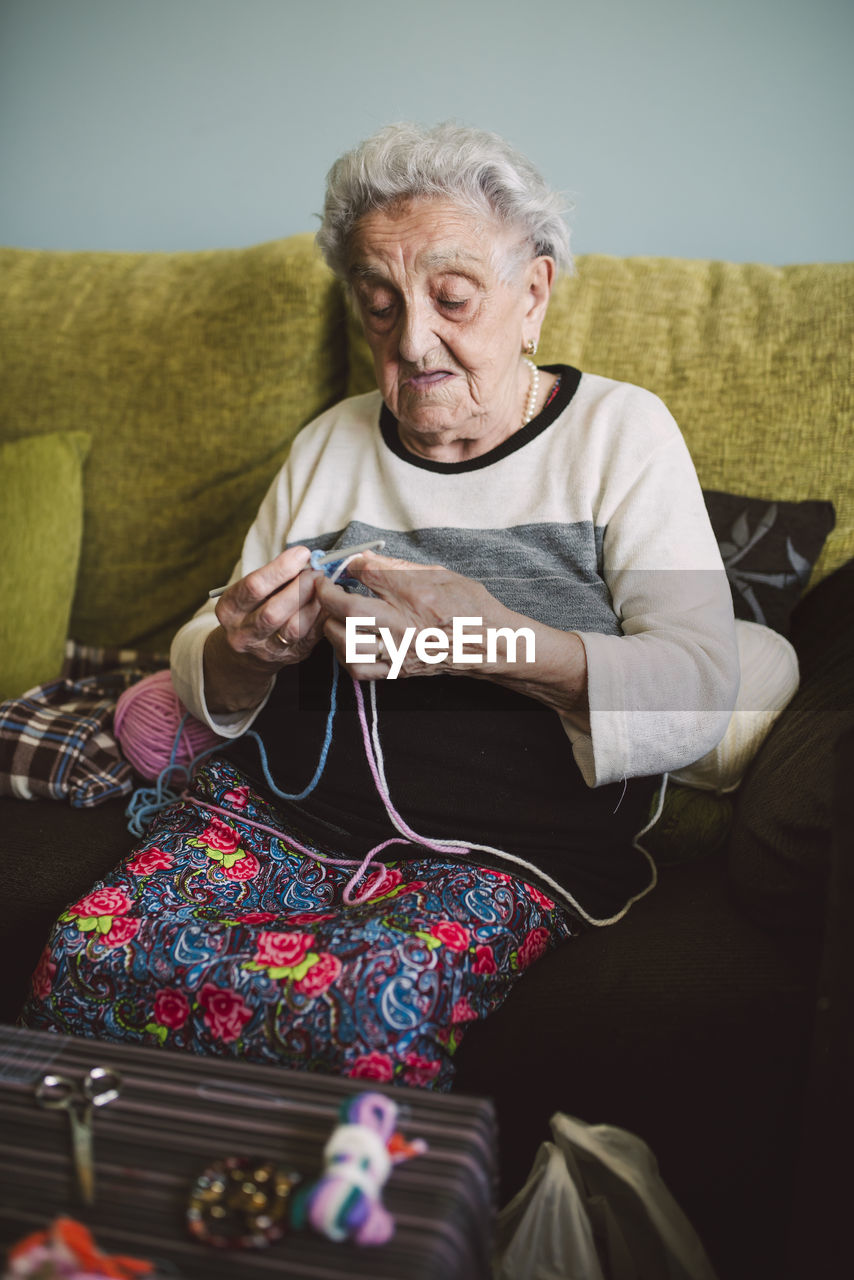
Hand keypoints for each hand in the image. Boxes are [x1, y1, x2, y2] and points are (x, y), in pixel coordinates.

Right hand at [204, 546, 324, 712]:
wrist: (247, 652)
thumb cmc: (253, 608)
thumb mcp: (250, 592)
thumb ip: (273, 576)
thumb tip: (304, 559)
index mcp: (229, 610)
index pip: (254, 587)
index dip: (280, 568)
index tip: (302, 553)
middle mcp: (243, 634)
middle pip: (273, 612)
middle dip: (300, 587)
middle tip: (316, 571)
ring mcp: (267, 650)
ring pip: (295, 628)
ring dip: (315, 603)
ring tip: (326, 586)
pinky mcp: (291, 656)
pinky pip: (311, 636)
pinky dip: (323, 616)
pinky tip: (330, 602)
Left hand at [314, 549, 501, 681]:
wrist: (490, 645)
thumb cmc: (468, 605)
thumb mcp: (439, 574)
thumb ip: (397, 566)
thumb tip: (362, 557)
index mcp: (416, 595)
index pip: (369, 575)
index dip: (349, 565)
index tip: (345, 564)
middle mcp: (405, 625)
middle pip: (349, 609)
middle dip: (327, 595)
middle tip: (323, 586)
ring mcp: (400, 652)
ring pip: (347, 643)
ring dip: (331, 625)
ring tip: (333, 614)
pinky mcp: (399, 670)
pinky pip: (359, 669)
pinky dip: (343, 655)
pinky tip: (345, 640)